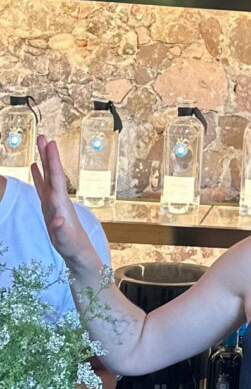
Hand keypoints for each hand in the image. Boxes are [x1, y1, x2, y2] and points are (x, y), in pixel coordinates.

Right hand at [31, 135, 95, 266]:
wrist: (78, 252)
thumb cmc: (72, 247)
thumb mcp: (66, 241)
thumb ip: (60, 230)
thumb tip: (57, 219)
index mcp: (61, 204)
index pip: (57, 179)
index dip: (53, 161)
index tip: (52, 144)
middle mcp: (58, 199)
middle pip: (52, 173)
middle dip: (48, 155)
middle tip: (43, 136)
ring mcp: (53, 202)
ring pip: (47, 177)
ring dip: (43, 160)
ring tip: (40, 144)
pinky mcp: (49, 207)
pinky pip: (42, 187)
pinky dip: (38, 175)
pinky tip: (34, 165)